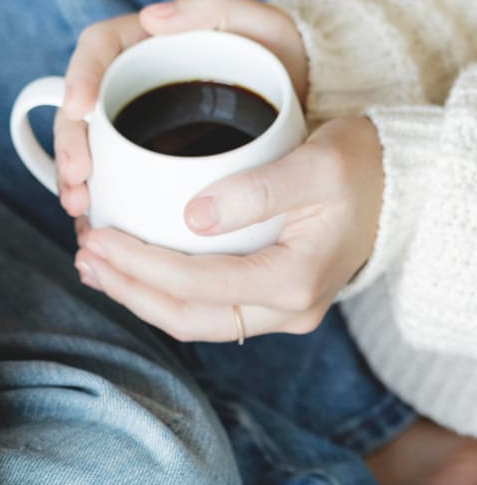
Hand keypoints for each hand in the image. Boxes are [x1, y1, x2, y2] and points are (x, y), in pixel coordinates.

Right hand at [54, 0, 307, 215]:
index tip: (78, 107)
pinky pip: (108, 186)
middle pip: (82, 111)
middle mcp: (131, 89)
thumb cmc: (281, 69)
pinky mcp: (140, 168)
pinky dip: (99, 210)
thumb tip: (154, 18)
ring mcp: (132, 132)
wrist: (303, 121)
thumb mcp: (262, 28)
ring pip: (88, 154)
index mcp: (147, 47)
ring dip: (74, 184)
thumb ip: (216, 8)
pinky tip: (98, 230)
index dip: (79, 75)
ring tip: (82, 209)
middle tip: (78, 177)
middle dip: (70, 146)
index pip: (98, 49)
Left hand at [75, 116, 383, 340]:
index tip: (97, 237)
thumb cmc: (362, 168)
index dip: (138, 265)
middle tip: (84, 254)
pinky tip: (130, 271)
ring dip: (137, 296)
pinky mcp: (268, 302)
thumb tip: (192, 216)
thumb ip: (259, 190)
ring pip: (191, 320)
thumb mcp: (319, 164)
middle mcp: (286, 311)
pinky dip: (160, 293)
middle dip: (127, 288)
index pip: (196, 283)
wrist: (401, 187)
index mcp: (295, 281)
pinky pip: (204, 309)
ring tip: (93, 265)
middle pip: (185, 316)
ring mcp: (278, 313)